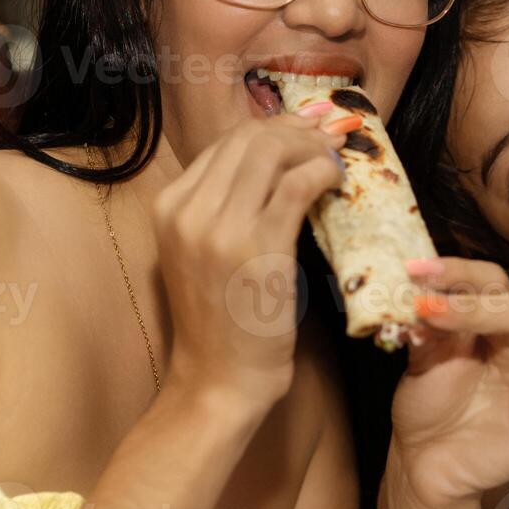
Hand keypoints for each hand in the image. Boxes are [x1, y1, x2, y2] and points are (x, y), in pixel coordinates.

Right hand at [151, 109, 345, 410]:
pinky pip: (297, 184)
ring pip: (273, 151)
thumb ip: (225, 206)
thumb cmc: (220, 322)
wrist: (218, 381)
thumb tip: (276, 156)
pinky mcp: (258, 246)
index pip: (226, 143)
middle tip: (330, 138)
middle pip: (249, 138)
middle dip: (296, 130)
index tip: (306, 130)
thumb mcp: (204, 252)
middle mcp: (188, 209)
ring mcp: (219, 227)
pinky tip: (337, 180)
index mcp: (170, 206)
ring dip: (313, 146)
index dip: (273, 128)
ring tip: (337, 158)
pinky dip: (323, 171)